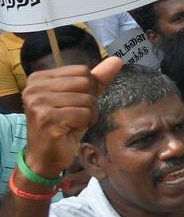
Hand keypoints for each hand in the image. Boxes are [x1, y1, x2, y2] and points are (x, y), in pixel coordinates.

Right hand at [24, 57, 122, 175]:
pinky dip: (86, 123)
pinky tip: (71, 130)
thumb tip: (117, 60)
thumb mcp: (80, 99)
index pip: (83, 70)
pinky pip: (85, 114)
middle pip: (86, 83)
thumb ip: (96, 79)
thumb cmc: (63, 126)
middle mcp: (34, 87)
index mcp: (39, 78)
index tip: (74, 103)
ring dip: (88, 114)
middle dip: (89, 101)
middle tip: (75, 115)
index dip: (89, 88)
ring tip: (73, 123)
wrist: (45, 156)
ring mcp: (38, 102)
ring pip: (87, 99)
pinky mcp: (47, 118)